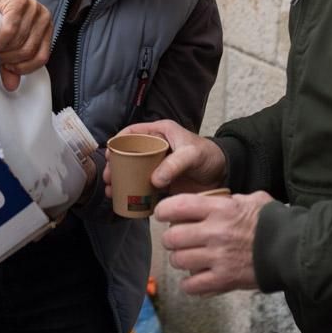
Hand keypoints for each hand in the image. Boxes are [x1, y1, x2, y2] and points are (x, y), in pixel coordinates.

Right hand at [0, 0, 51, 90]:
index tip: (9, 67)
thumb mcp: (6, 39)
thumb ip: (11, 61)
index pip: (41, 58)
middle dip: (10, 58)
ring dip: (2, 49)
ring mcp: (33, 9)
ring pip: (19, 44)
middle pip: (29, 53)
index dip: (23, 68)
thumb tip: (12, 85)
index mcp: (45, 27)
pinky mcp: (19, 2)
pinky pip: (10, 31)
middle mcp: (43, 17)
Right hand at [103, 119, 227, 196]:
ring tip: (111, 191)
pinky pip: (142, 185)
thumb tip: (154, 180)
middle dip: (114, 166)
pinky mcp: (160, 181)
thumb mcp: (192, 155)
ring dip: (120, 180)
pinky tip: (124, 200)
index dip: (118, 142)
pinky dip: (132, 192)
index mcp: (160, 132)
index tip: (109, 155)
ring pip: (132, 170)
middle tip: (108, 178)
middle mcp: (155, 147)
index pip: (132, 132)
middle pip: (127, 154)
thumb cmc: (209, 156)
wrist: (223, 175)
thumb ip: (174, 164)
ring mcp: (156, 165)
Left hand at [154, 189, 271, 293]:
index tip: (164, 215)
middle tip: (177, 240)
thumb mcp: (251, 200)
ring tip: (188, 258)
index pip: (177, 206)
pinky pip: (192, 285)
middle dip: (171, 239)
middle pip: (172, 237)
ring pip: (179, 261)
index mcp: (219, 209)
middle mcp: (214, 232)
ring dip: (180, 260)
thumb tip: (213, 201)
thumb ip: (228, 200)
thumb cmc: (273, 223)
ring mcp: (218, 258)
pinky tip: (196, 279)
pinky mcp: (224, 279)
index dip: (164, 211)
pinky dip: (190, 284)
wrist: (293, 249)